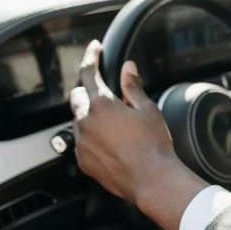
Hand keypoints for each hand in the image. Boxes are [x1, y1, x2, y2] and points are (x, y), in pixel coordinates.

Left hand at [69, 41, 205, 229]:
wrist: (151, 180)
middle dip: (88, 90)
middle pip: (77, 96)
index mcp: (102, 105)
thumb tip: (128, 68)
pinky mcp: (83, 160)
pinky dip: (92, 137)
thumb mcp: (147, 109)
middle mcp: (86, 122)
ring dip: (91, 116)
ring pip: (79, 119)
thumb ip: (132, 86)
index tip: (94, 49)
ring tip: (115, 125)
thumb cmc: (153, 146)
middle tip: (107, 95)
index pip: (88, 73)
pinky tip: (111, 143)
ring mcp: (82, 143)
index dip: (91, 57)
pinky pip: (81, 141)